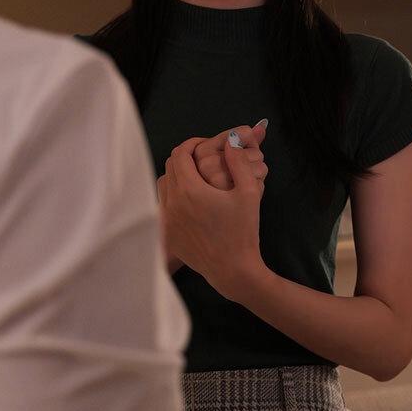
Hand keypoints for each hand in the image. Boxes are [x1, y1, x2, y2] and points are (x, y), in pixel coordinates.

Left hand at [157, 126, 266, 299]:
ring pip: (163, 185)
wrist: (233, 270)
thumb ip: (238, 162)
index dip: (193, 144)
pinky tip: (191, 202)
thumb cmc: (243, 231)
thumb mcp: (248, 192)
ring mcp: (167, 220)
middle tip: (205, 160)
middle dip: (186, 158)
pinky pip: (163, 206)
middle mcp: (172, 202)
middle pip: (170, 167)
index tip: (207, 145)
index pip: (180, 153)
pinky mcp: (167, 234)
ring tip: (197, 179)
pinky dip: (173, 196)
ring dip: (177, 176)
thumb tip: (231, 140)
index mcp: (189, 189)